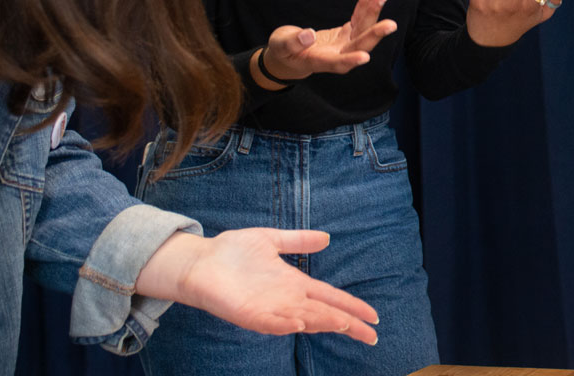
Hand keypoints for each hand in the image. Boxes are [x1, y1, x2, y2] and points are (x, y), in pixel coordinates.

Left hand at [136, 228, 378, 342]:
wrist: (199, 261)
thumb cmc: (232, 251)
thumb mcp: (271, 239)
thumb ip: (298, 240)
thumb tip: (327, 238)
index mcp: (294, 284)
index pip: (330, 298)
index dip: (352, 307)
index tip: (373, 318)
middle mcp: (286, 300)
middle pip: (324, 314)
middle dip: (348, 324)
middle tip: (371, 336)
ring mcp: (269, 309)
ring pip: (303, 320)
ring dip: (322, 323)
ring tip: (343, 325)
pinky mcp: (248, 314)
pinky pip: (270, 323)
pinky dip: (284, 324)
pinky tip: (298, 323)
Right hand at [257, 0, 397, 86]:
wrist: (290, 55)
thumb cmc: (282, 52)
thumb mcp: (281, 46)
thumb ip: (293, 42)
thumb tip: (308, 34)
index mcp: (320, 61)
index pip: (337, 63)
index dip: (350, 60)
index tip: (364, 57)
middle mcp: (337, 54)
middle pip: (359, 46)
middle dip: (374, 35)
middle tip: (391, 24)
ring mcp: (344, 44)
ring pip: (362, 30)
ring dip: (373, 13)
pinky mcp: (345, 33)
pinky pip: (357, 19)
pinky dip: (363, 6)